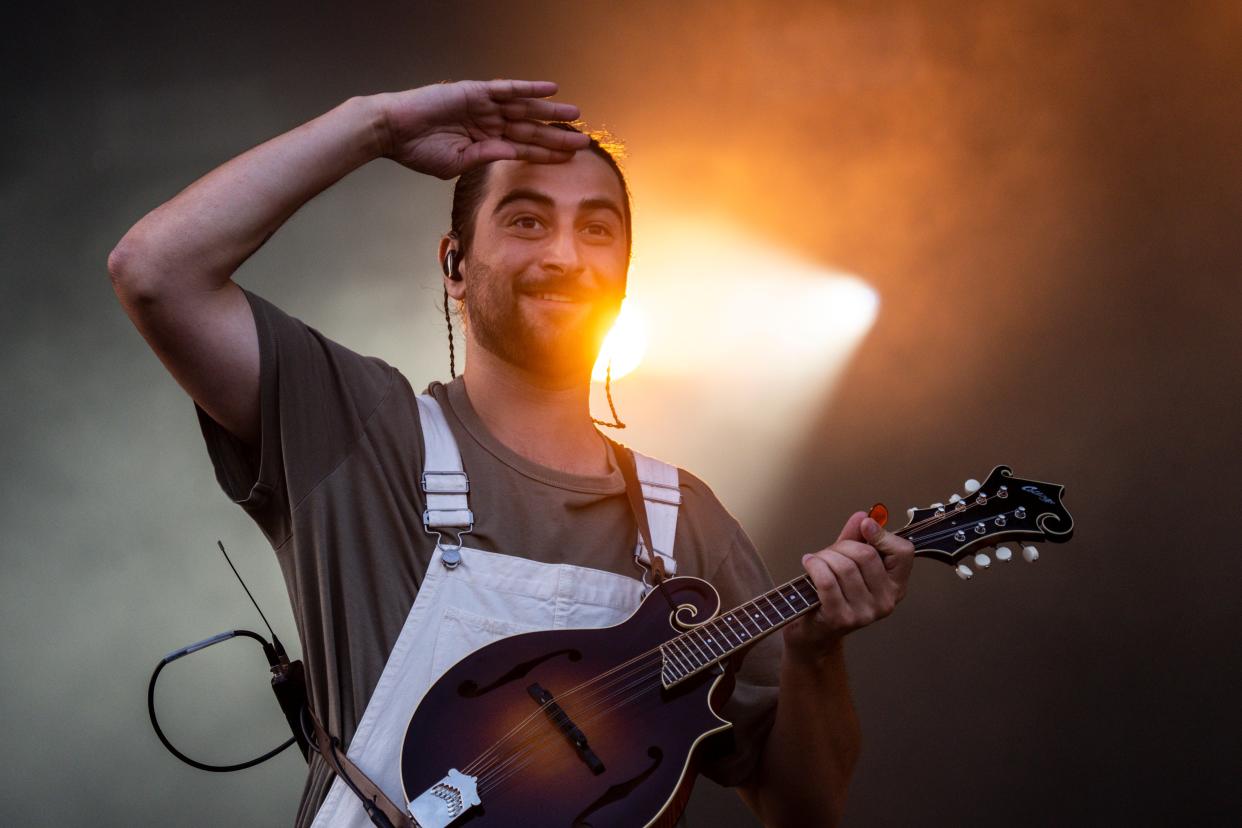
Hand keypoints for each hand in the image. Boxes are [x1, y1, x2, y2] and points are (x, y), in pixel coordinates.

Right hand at [372, 79, 590, 178]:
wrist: (393, 131)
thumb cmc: (418, 150)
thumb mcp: (458, 162)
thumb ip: (487, 157)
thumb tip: (514, 155)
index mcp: (485, 142)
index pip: (523, 149)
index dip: (546, 154)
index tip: (569, 159)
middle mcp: (488, 122)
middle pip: (530, 129)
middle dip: (556, 135)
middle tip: (583, 140)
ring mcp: (483, 106)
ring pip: (524, 108)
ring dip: (550, 111)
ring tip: (575, 115)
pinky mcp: (474, 91)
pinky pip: (507, 88)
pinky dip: (528, 88)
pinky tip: (550, 89)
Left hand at [784, 511, 915, 657]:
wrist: (813, 630)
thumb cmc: (831, 594)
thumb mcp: (847, 561)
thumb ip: (857, 538)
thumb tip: (864, 516)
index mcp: (896, 586)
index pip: (904, 552)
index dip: (883, 534)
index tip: (865, 526)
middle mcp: (886, 602)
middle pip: (866, 554)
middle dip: (842, 546)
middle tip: (829, 553)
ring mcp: (865, 613)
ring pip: (844, 566)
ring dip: (824, 557)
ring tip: (816, 561)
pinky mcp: (841, 618)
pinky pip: (827, 580)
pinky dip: (814, 566)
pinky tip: (808, 563)